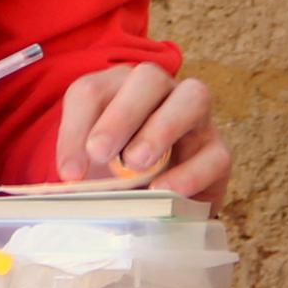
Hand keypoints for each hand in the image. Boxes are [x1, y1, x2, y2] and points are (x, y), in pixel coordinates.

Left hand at [55, 63, 227, 200]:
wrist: (159, 210)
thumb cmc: (118, 181)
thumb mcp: (93, 172)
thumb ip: (82, 170)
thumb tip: (71, 181)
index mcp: (119, 91)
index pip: (93, 90)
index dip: (76, 127)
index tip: (69, 173)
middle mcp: (161, 94)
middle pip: (148, 77)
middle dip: (121, 114)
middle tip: (100, 153)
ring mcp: (196, 119)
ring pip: (193, 97)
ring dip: (161, 128)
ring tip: (135, 163)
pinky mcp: (218, 152)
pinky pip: (214, 152)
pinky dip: (189, 172)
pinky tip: (164, 191)